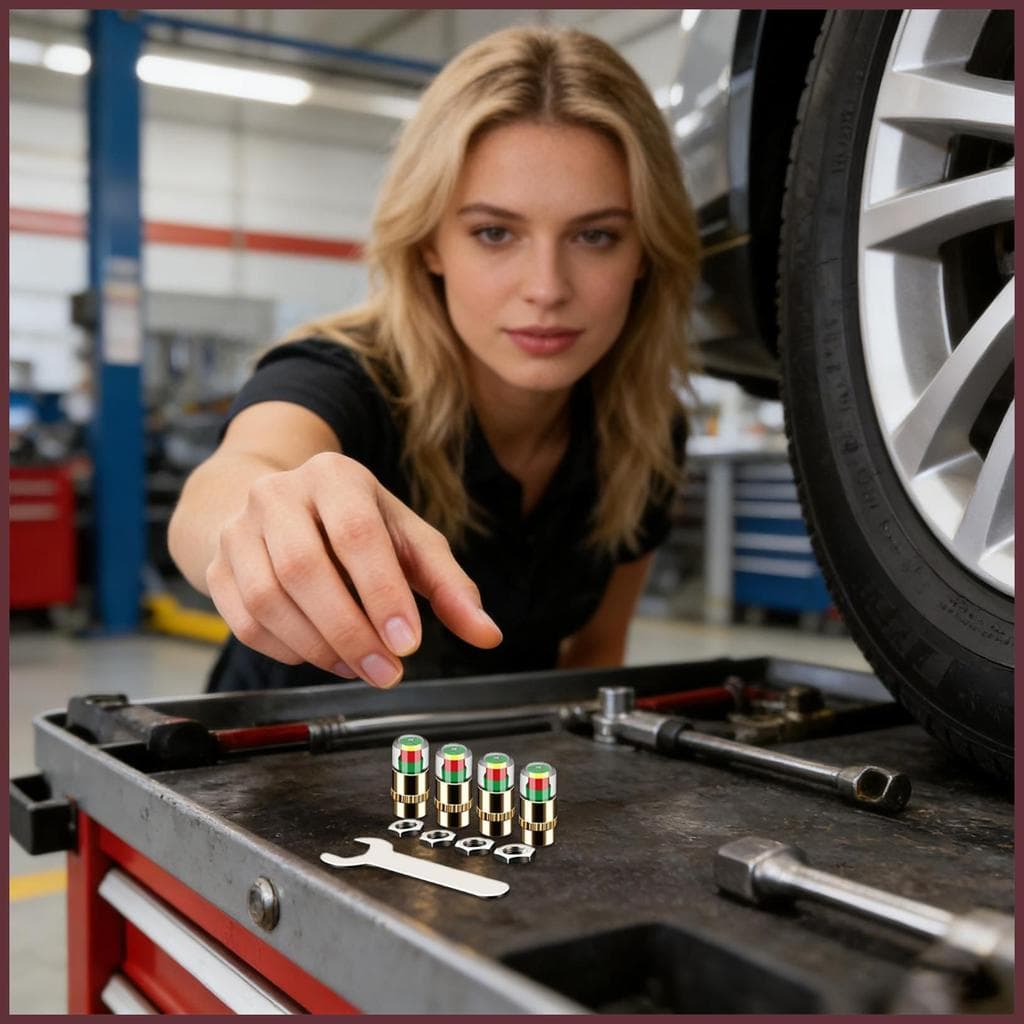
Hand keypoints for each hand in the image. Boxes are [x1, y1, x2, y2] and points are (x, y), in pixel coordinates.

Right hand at [205, 451, 501, 687]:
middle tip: (387, 671)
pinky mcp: (216, 567)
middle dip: (349, 631)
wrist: (278, 509)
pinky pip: (245, 623)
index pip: (355, 533)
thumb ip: (449, 585)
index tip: (409, 643)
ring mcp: (238, 530)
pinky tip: (324, 656)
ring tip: (360, 666)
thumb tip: (488, 634)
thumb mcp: (408, 541)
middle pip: (302, 569)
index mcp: (334, 476)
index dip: (382, 592)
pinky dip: (288, 651)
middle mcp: (277, 494)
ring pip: (267, 600)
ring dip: (319, 648)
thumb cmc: (356, 525)